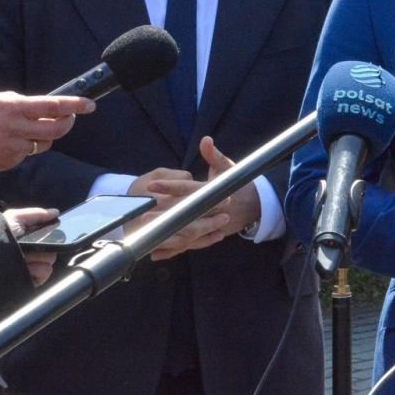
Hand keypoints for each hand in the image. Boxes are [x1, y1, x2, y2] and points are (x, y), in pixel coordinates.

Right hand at [0, 92, 95, 175]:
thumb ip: (17, 105)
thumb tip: (36, 107)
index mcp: (13, 107)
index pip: (53, 105)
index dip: (74, 105)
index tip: (89, 105)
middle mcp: (18, 127)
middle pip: (57, 128)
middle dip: (68, 123)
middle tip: (70, 118)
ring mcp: (15, 147)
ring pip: (44, 143)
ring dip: (45, 136)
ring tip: (33, 129)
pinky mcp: (9, 162)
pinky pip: (26, 154)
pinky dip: (25, 148)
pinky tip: (10, 143)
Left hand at [2, 208, 59, 285]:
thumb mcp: (14, 218)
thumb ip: (36, 214)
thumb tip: (55, 212)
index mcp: (30, 237)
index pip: (50, 233)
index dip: (52, 231)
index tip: (49, 230)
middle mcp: (33, 251)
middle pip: (52, 247)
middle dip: (44, 246)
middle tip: (30, 246)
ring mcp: (33, 265)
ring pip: (50, 259)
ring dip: (39, 258)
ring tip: (25, 258)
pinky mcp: (32, 278)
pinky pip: (45, 272)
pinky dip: (38, 270)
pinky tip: (27, 268)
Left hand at [131, 139, 256, 259]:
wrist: (252, 206)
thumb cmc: (235, 184)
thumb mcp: (226, 168)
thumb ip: (214, 155)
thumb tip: (205, 140)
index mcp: (214, 194)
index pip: (189, 189)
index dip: (170, 187)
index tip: (151, 185)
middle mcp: (212, 212)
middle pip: (186, 215)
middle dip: (164, 216)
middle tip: (142, 216)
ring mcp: (209, 227)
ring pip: (186, 234)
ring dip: (166, 235)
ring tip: (146, 233)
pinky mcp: (205, 236)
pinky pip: (187, 245)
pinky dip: (172, 251)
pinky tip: (155, 253)